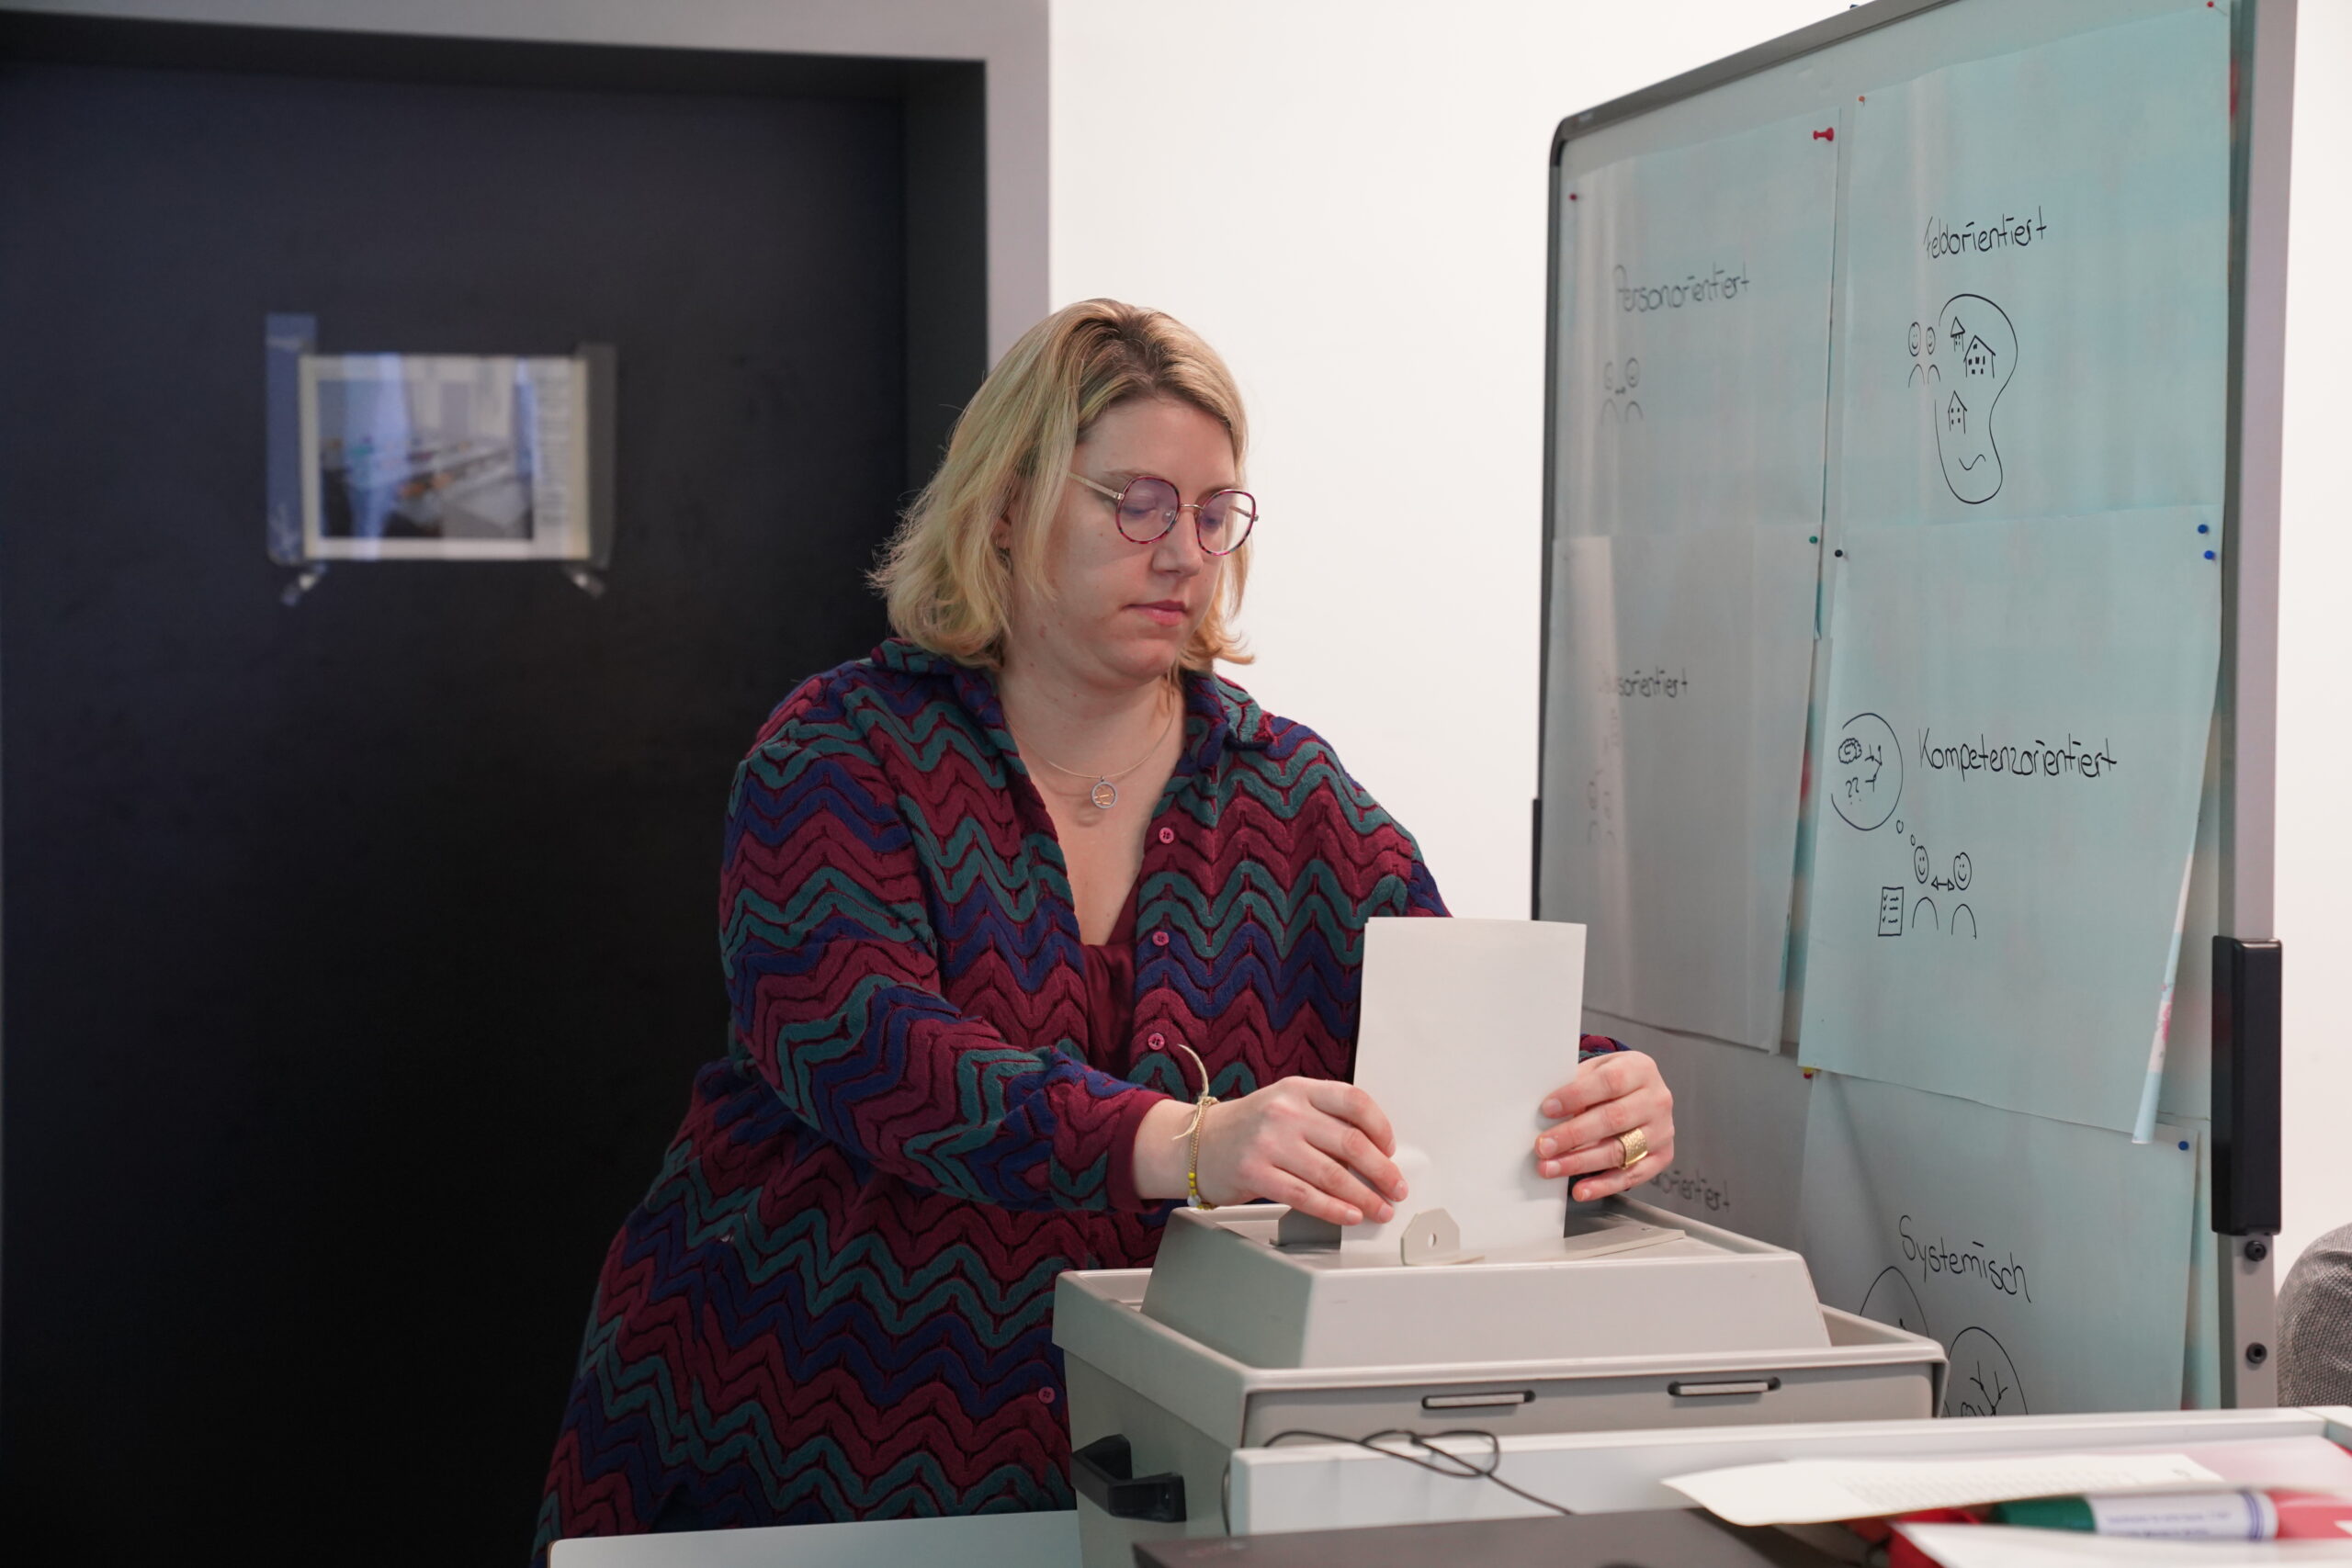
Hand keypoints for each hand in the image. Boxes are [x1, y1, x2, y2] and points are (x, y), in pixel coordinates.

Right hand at [1136, 1077, 1406, 1224]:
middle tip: (1395, 1187)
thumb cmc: (1250, 1127)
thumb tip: (1373, 1153)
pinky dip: (1334, 1210)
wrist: (1199, 1142)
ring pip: (1332, 1175)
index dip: (1381, 1128)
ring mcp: (1269, 1143)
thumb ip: (1324, 1119)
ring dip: (1365, 1197)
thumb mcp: (1287, 1104)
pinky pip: (1306, 1196)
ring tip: (1379, 1208)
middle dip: (1382, 1171)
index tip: (1391, 1149)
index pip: (1354, 1101)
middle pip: (1350, 1142)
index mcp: (1298, 1090)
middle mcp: (1285, 1112)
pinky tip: (1349, 1215)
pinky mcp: (1255, 1173)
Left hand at [1531, 1050, 1674, 1202]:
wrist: (1642, 1092)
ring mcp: (1662, 1131)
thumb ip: (1576, 1084)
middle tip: (1543, 1146)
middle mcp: (1657, 1100)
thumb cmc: (1612, 1081)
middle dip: (1573, 1134)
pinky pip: (1632, 1175)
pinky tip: (1581, 1190)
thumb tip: (1542, 1110)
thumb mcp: (1597, 1070)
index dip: (1576, 1096)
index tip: (1547, 1109)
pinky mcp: (1662, 1157)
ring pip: (1620, 1150)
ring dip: (1581, 1162)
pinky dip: (1603, 1185)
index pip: (1609, 1082)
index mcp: (1640, 1069)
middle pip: (1613, 1119)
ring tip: (1551, 1168)